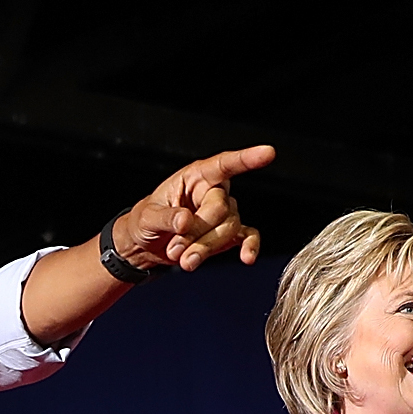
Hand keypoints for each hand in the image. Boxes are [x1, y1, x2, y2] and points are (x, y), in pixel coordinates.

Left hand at [111, 147, 274, 274]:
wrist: (146, 245)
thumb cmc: (145, 222)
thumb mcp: (147, 217)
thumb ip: (166, 218)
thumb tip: (185, 221)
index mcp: (195, 176)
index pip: (224, 164)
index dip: (246, 159)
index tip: (267, 153)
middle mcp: (214, 191)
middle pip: (221, 208)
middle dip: (199, 233)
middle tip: (175, 249)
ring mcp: (223, 213)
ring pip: (228, 228)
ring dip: (205, 248)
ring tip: (183, 260)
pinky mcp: (227, 234)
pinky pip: (246, 237)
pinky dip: (249, 247)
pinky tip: (246, 258)